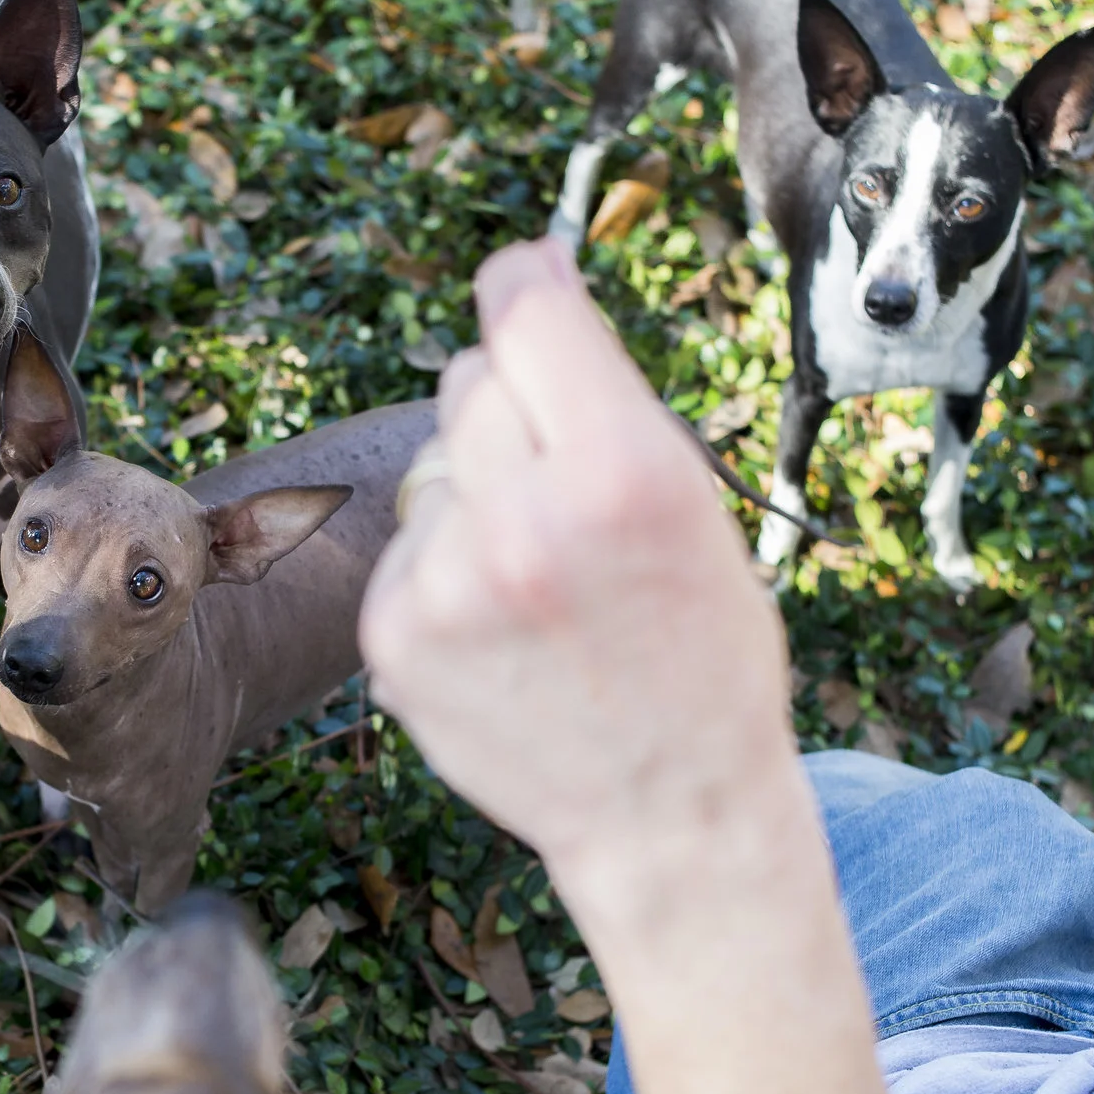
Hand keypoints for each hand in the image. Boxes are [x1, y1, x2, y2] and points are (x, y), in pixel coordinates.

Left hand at [360, 239, 803, 901]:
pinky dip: (444, 568)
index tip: (525, 279)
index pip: (526, 310)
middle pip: (469, 381)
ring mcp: (447, 583)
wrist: (669, 814)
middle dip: (509, 406)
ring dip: (474, 495)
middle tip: (559, 479)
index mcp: (622, 472)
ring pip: (432, 467)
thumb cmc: (700, 652)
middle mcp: (524, 520)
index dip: (524, 280)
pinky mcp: (393, 635)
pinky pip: (408, 546)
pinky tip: (502, 629)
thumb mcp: (694, 508)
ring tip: (539, 581)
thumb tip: (530, 284)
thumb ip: (606, 402)